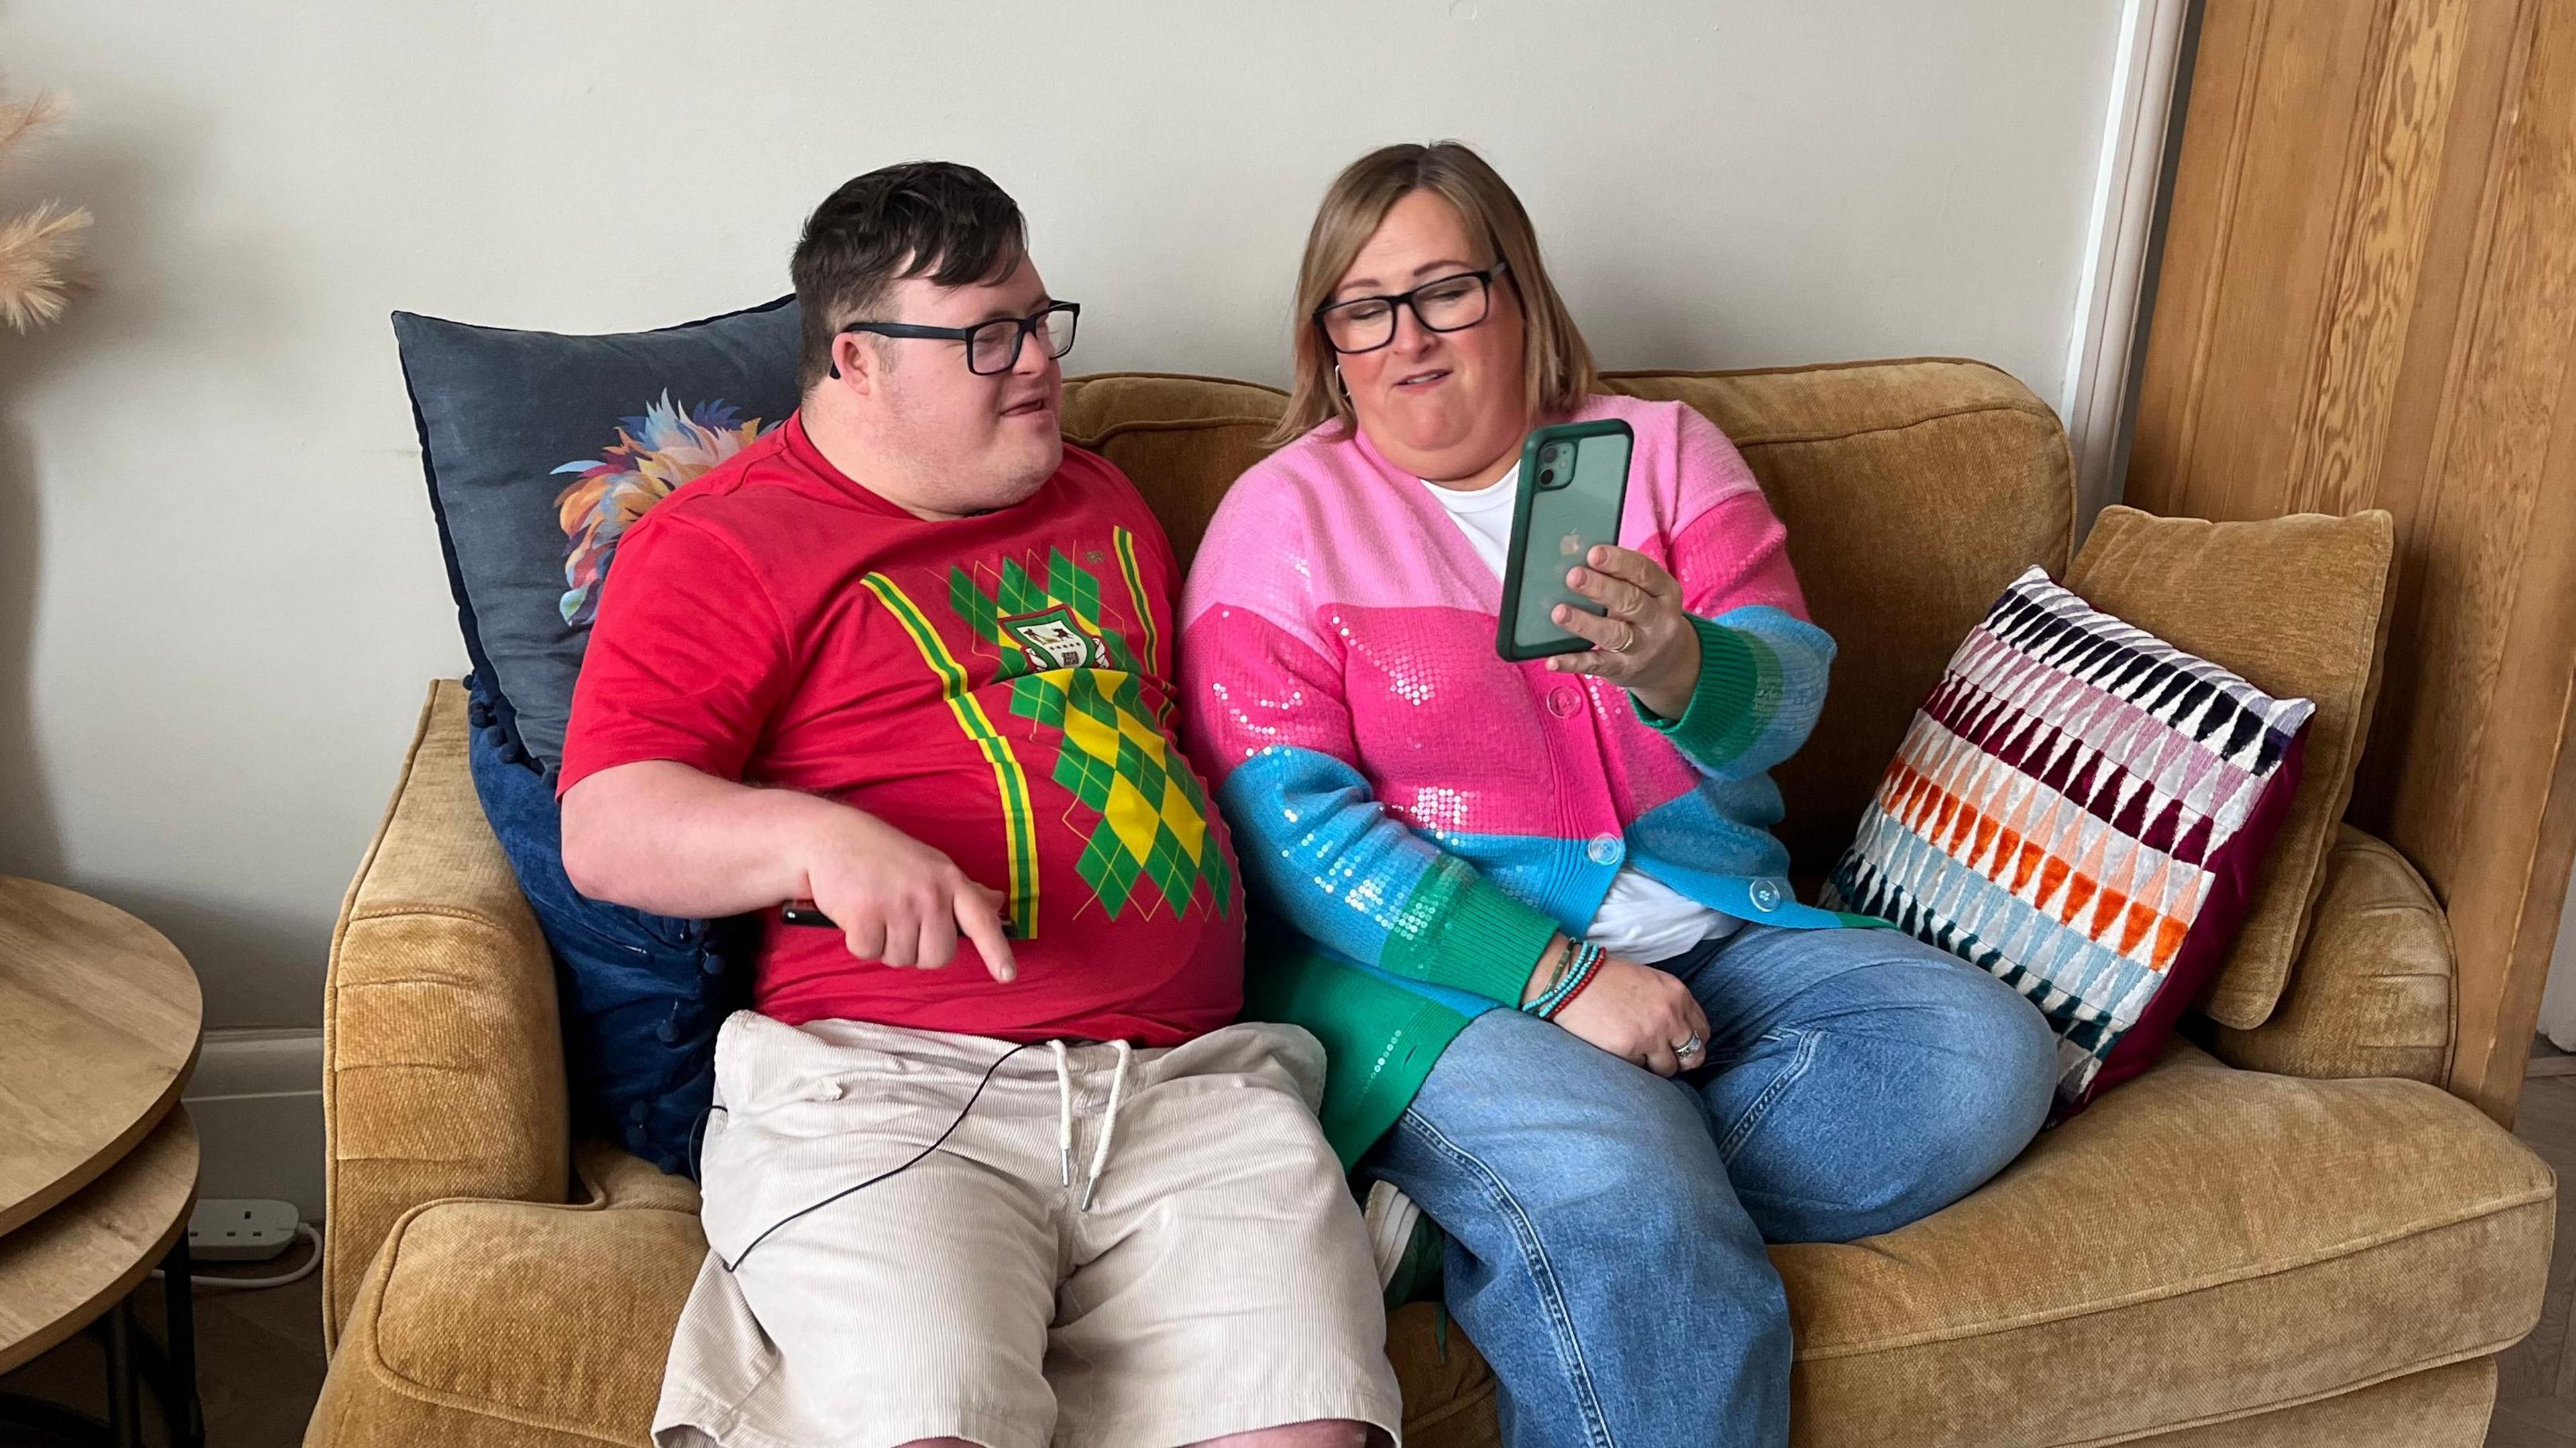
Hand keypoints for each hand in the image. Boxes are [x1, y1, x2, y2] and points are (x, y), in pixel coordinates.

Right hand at [797, 807, 1017, 981]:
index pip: (981, 919)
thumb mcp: (929, 864)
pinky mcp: (865, 915)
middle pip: (937, 957)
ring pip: (900, 959)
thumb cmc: (882, 854)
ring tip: (875, 910)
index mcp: (949, 879)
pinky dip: (858, 942)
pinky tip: (855, 914)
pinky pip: (869, 953)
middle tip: (897, 920)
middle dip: (916, 950)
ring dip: (884, 945)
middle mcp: (929, 892)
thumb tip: (997, 902)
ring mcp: (898, 904)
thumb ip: (962, 889)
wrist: (830, 837)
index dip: (996, 950)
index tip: (1007, 974)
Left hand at [1545, 544, 1700, 721]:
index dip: (1619, 562)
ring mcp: (1641, 647)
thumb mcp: (1647, 592)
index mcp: (1665, 591)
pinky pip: (1596, 665)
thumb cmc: (1647, 613)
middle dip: (1600, 587)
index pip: (1644, 572)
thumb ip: (1620, 576)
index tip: (1594, 553)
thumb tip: (1574, 556)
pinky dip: (1573, 662)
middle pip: (1630, 601)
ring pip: (1614, 634)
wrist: (1671, 662)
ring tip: (1559, 613)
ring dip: (1584, 623)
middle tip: (1573, 576)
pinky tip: (1552, 659)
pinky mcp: (1622, 669)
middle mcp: (1657, 620)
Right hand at [1551, 956, 1712, 1076]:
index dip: (1692, 1042)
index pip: (1702, 1030)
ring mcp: (1651, 1035)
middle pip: (1694, 1055)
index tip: (1680, 1047)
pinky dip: (1633, 1065)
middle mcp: (1671, 1015)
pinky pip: (1642, 1070)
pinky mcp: (1629, 1049)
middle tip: (1666, 1060)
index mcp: (1678, 994)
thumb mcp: (1650, 982)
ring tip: (1639, 1056)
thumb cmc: (1607, 978)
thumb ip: (1670, 1004)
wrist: (1571, 979)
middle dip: (1682, 1061)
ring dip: (1656, 1067)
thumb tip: (1680, 1031)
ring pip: (1669, 1069)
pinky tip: (1621, 1051)